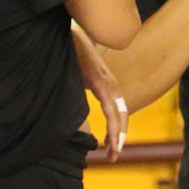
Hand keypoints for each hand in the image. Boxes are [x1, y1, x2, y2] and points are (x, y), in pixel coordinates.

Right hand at [71, 23, 128, 161]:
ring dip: (118, 134)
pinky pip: (110, 104)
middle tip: (113, 156)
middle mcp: (109, 83)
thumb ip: (76, 90)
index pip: (115, 110)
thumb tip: (70, 108)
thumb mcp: (72, 76)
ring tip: (114, 152)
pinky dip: (113, 123)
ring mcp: (106, 81)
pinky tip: (112, 137)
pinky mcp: (99, 79)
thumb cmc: (67, 52)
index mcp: (104, 83)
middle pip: (120, 113)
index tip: (111, 147)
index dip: (115, 129)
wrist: (67, 32)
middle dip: (118, 137)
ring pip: (118, 112)